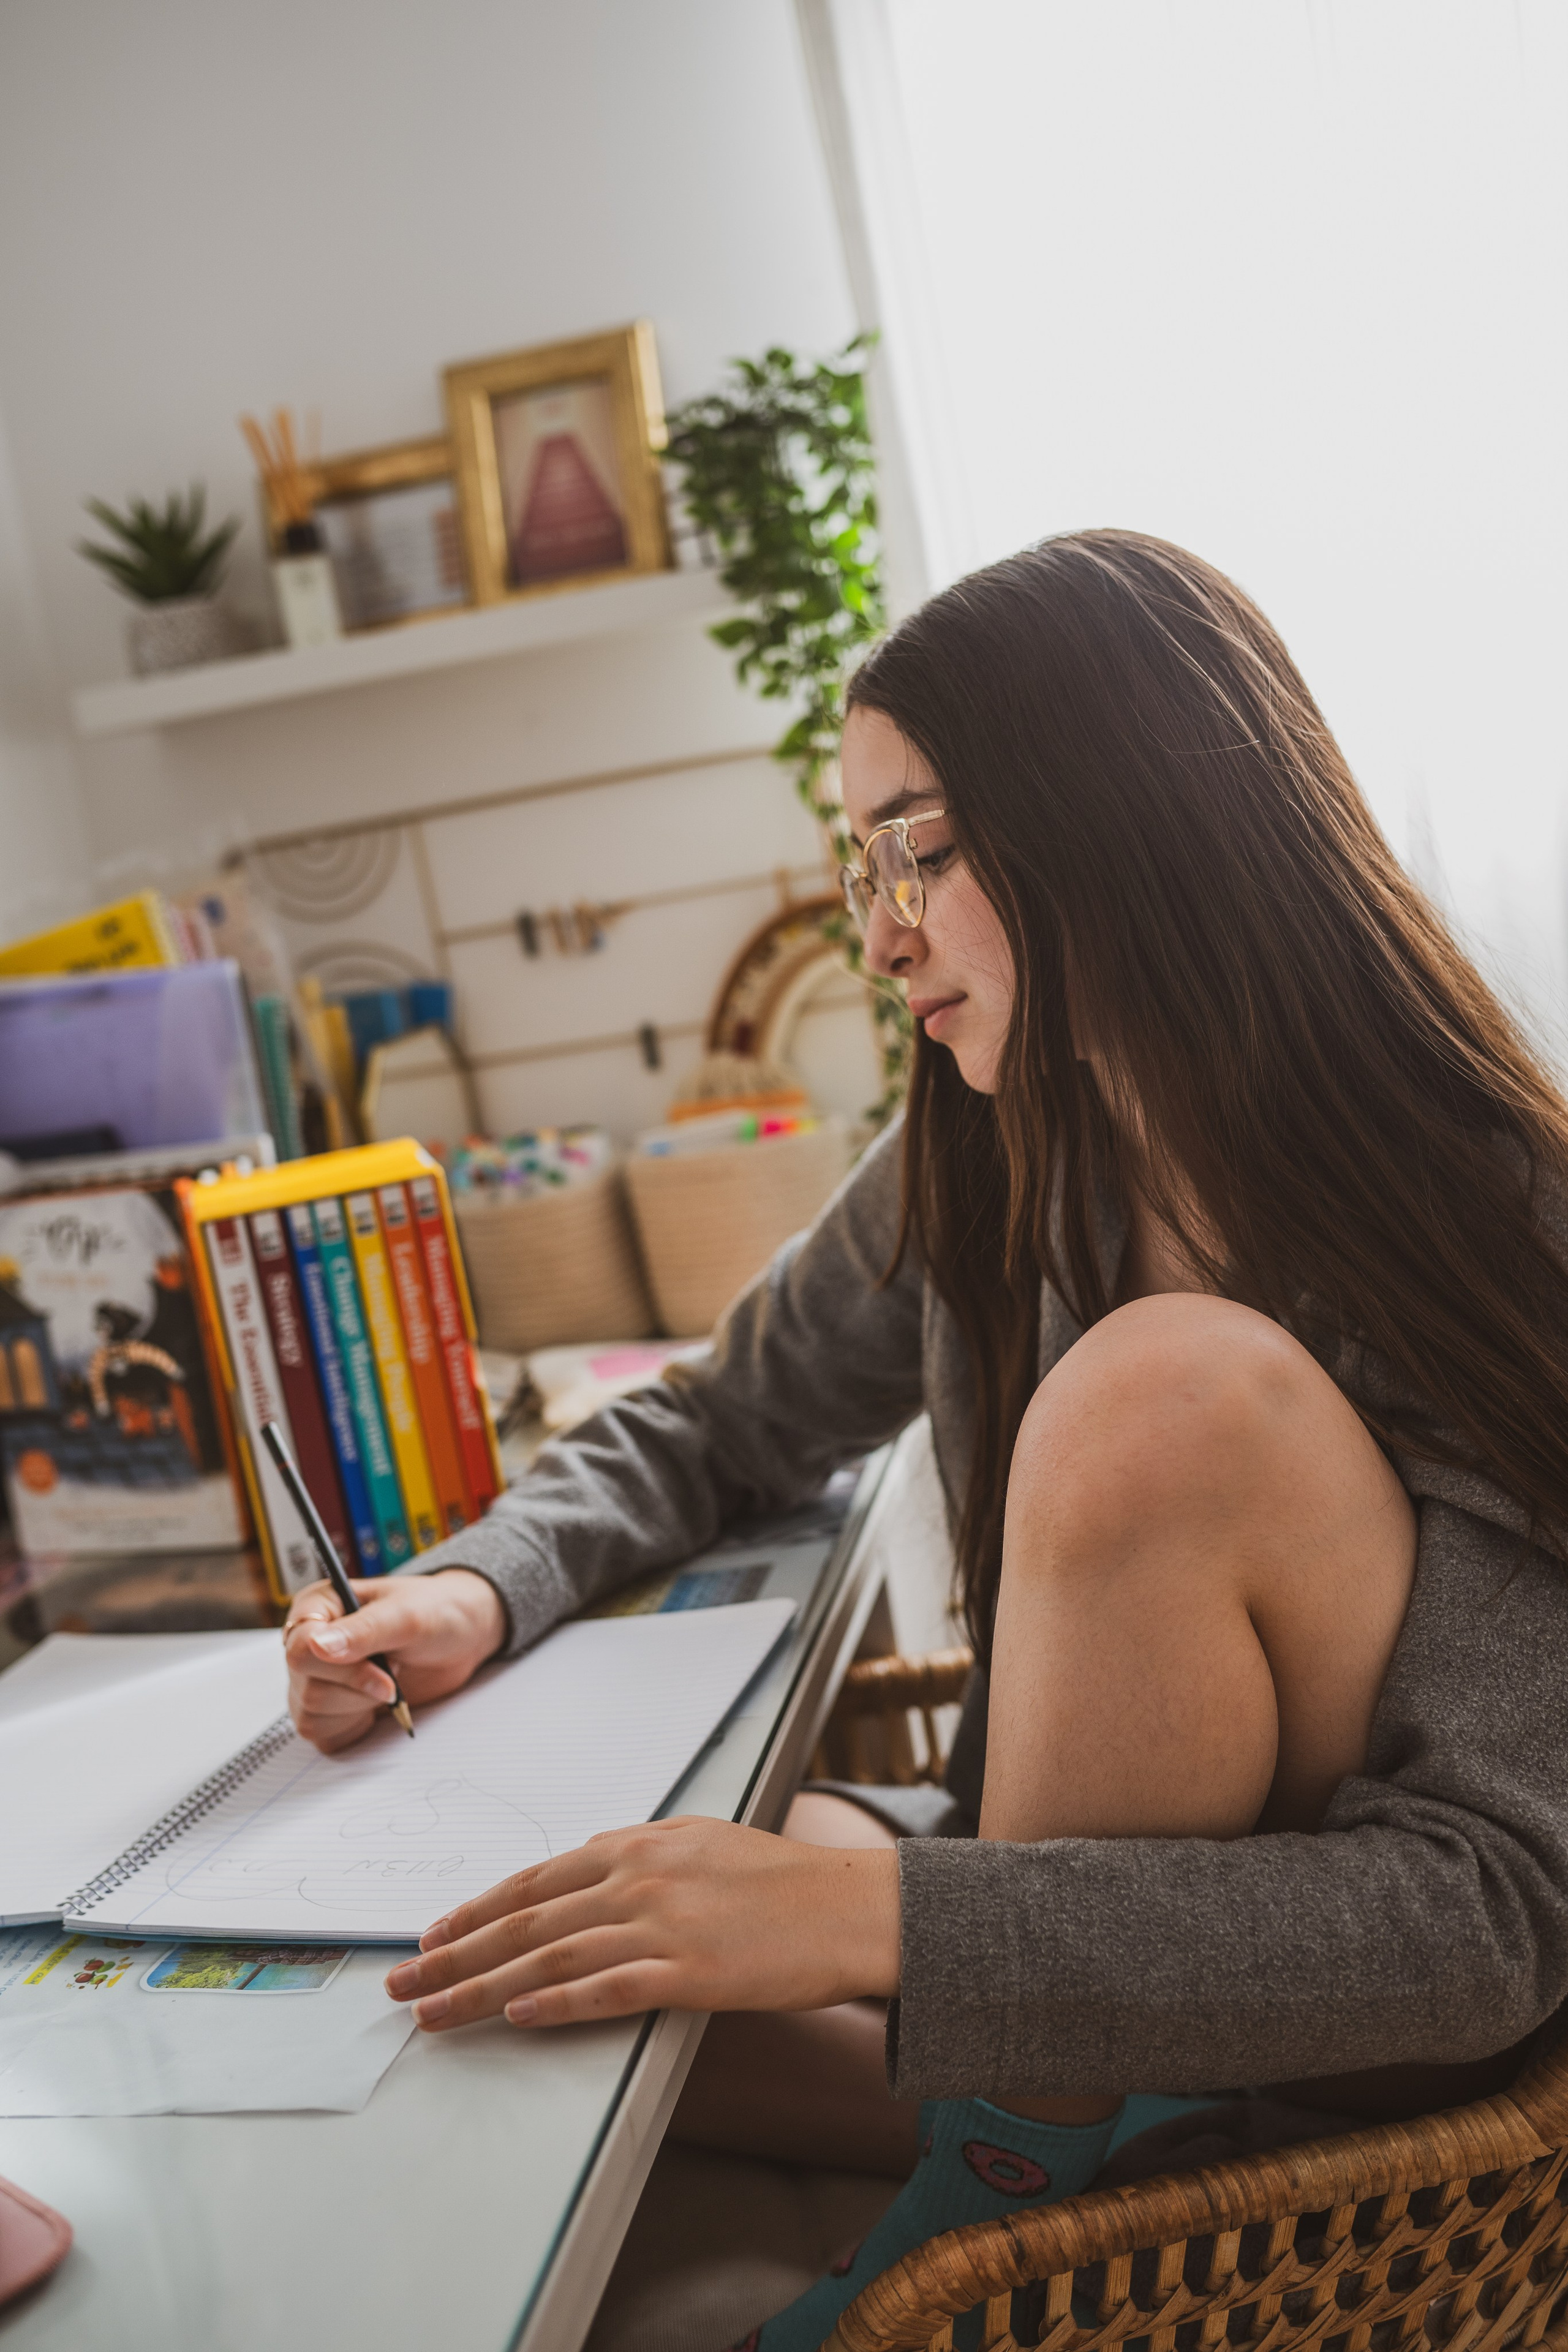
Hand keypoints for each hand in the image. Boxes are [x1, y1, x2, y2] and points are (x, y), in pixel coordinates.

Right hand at [284, 1569, 506, 1751]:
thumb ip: (363, 1631)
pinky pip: (323, 1735)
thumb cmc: (435, 1612)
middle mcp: (309, 1643)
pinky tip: (377, 1706)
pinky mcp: (331, 1709)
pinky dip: (354, 1728)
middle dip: (359, 1687)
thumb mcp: (406, 1615)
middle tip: (395, 1669)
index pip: (299, 1648)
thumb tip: (316, 1647)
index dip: (341, 1668)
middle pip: (307, 1687)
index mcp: (317, 1607)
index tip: (386, 1669)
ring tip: (387, 1682)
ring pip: (312, 1714)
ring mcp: (316, 1679)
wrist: (461, 1637)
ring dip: (359, 1706)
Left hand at [382, 1815, 900, 2030]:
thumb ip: (639, 1858)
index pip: (534, 1880)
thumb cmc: (780, 1879)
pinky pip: (607, 1988)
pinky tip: (516, 2015)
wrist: (851, 1905)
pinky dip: (556, 2003)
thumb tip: (585, 1874)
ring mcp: (662, 1923)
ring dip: (481, 1988)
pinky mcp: (690, 1970)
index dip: (475, 1911)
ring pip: (550, 1956)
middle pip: (525, 1920)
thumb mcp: (700, 1843)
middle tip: (401, 1983)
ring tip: (433, 2013)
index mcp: (638, 1845)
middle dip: (454, 1954)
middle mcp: (639, 1877)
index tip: (430, 1937)